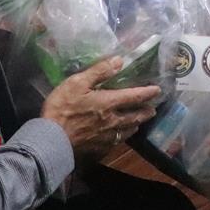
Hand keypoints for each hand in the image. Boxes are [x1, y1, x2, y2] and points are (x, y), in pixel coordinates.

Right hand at [40, 57, 161, 158]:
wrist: (52, 141)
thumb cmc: (63, 108)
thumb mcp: (77, 83)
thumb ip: (99, 72)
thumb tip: (120, 61)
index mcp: (109, 103)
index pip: (134, 97)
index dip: (147, 93)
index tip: (158, 90)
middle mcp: (113, 121)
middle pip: (135, 116)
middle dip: (146, 112)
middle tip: (153, 109)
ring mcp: (107, 137)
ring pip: (127, 131)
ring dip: (136, 125)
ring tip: (140, 122)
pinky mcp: (99, 148)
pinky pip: (116, 142)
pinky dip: (123, 138)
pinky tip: (120, 137)